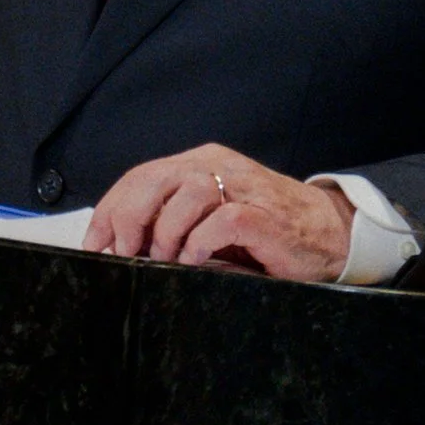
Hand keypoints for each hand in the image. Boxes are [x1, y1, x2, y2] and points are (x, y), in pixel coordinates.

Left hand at [81, 143, 354, 282]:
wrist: (329, 233)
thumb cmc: (264, 232)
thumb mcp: (211, 219)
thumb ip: (174, 221)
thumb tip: (122, 248)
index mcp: (201, 163)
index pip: (142, 175)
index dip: (111, 209)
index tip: (95, 244)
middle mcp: (219, 167)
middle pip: (157, 178)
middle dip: (130, 218)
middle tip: (125, 254)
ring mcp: (244, 188)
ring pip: (188, 193)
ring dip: (167, 232)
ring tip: (166, 260)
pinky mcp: (264, 215)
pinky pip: (223, 220)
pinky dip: (201, 242)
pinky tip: (196, 261)